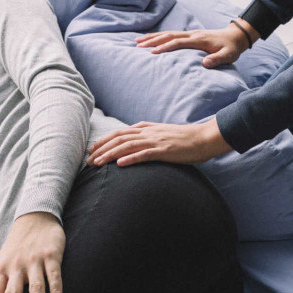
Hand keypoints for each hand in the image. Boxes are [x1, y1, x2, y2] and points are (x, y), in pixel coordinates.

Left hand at [0, 212, 65, 292]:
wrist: (35, 217)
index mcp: (1, 268)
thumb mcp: (4, 260)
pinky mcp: (51, 255)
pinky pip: (53, 275)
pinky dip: (56, 289)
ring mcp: (34, 261)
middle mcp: (16, 266)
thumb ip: (2, 280)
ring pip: (35, 288)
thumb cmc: (18, 244)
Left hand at [87, 117, 231, 166]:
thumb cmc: (186, 139)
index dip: (104, 140)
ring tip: (97, 163)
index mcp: (147, 128)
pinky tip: (119, 165)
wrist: (204, 138)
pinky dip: (130, 159)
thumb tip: (135, 144)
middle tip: (88, 160)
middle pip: (118, 138)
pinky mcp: (164, 151)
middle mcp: (148, 132)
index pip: (120, 132)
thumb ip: (149, 137)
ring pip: (127, 146)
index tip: (91, 150)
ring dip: (110, 154)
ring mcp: (156, 141)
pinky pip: (144, 154)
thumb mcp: (163, 134)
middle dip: (101, 148)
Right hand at [135, 19, 257, 68]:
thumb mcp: (228, 55)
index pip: (178, 42)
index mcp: (199, 40)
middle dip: (152, 40)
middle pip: (169, 35)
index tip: (153, 52)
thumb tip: (204, 64)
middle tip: (137, 45)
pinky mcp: (189, 35)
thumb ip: (217, 59)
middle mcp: (192, 34)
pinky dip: (159, 36)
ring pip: (168, 33)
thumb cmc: (231, 48)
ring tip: (137, 41)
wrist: (235, 36)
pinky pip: (172, 34)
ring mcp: (190, 33)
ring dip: (152, 37)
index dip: (165, 47)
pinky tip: (151, 39)